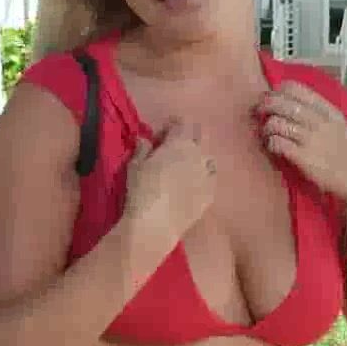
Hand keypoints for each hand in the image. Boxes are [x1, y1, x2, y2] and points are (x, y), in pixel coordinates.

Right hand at [122, 119, 216, 243]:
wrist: (156, 223)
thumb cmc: (142, 189)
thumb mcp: (134, 165)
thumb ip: (142, 148)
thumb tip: (144, 139)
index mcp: (180, 142)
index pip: (181, 123)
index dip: (170, 125)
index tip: (159, 136)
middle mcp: (198, 154)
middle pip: (200, 135)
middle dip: (187, 136)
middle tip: (173, 148)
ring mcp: (207, 175)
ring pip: (208, 157)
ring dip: (198, 157)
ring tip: (185, 167)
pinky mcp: (211, 194)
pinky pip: (211, 179)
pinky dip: (204, 177)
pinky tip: (193, 185)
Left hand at [258, 82, 346, 204]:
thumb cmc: (346, 150)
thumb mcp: (338, 124)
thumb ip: (320, 112)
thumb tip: (292, 101)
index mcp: (328, 111)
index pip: (297, 90)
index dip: (279, 90)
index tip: (273, 95)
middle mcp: (319, 122)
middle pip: (283, 104)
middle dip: (266, 104)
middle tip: (260, 111)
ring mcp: (310, 139)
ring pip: (277, 122)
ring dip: (267, 126)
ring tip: (267, 132)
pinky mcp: (302, 157)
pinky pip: (278, 143)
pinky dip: (270, 142)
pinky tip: (273, 145)